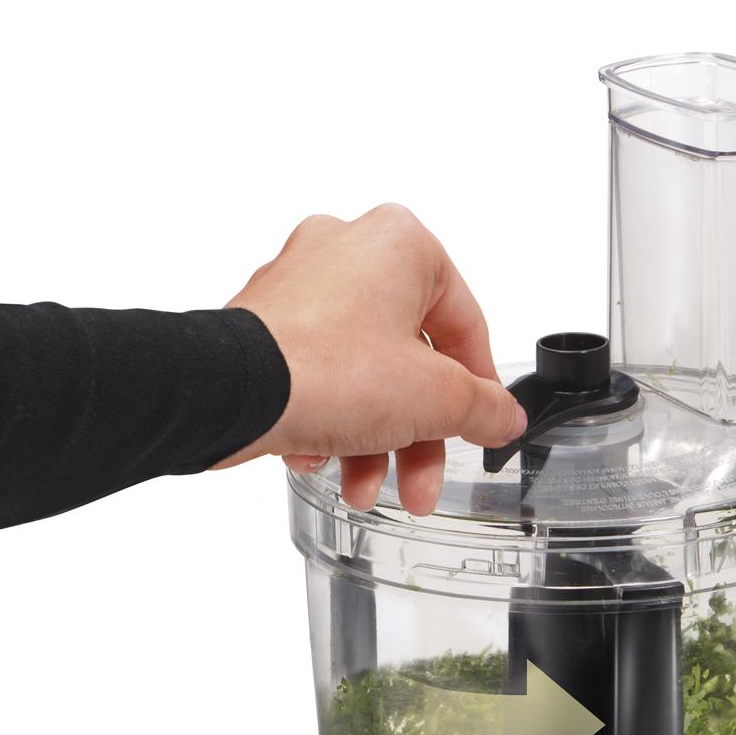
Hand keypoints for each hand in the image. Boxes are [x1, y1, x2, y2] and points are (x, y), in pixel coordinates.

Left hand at [215, 204, 525, 514]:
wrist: (233, 393)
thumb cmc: (327, 371)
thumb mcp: (436, 400)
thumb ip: (483, 408)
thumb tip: (502, 416)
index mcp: (401, 245)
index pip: (465, 322)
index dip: (479, 386)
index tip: (482, 423)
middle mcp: (347, 250)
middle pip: (408, 359)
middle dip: (416, 434)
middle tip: (422, 481)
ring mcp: (299, 285)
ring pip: (360, 373)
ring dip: (371, 440)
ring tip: (365, 489)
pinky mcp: (264, 323)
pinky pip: (316, 377)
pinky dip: (327, 421)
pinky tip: (323, 459)